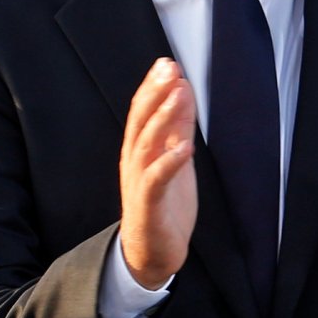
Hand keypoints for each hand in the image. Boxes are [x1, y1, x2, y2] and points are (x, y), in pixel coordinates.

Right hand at [119, 58, 196, 289]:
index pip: (141, 112)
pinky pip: (156, 180)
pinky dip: (169, 162)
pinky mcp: (148, 205)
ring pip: (146, 144)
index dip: (153, 87)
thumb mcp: (175, 160)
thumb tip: (183, 93)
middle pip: (140, 122)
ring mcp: (138, 182)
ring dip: (162, 118)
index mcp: (138, 151)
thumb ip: (178, 128)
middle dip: (155, 93)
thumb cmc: (163, 206)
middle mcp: (134, 162)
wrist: (151, 252)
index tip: (167, 64)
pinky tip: (184, 147)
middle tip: (169, 69)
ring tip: (178, 95)